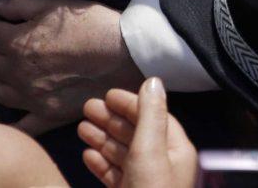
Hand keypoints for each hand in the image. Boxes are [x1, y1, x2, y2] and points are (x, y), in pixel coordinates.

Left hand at [0, 0, 142, 135]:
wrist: (127, 55)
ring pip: (0, 90)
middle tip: (10, 41)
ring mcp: (33, 98)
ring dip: (1, 77)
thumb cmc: (94, 25)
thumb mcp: (57, 4)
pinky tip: (12, 122)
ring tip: (12, 69)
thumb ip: (22, 3)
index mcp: (19, 44)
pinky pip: (24, 126)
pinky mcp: (49, 115)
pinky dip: (15, 125)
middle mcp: (19, 74)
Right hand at [79, 80, 196, 187]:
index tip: (107, 94)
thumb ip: (150, 115)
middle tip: (87, 107)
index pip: (154, 116)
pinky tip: (87, 155)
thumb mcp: (150, 151)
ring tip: (81, 127)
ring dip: (103, 139)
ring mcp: (145, 181)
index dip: (131, 103)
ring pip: (123, 154)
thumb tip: (153, 80)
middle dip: (111, 119)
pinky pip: (115, 175)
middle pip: (136, 133)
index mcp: (176, 150)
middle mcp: (163, 164)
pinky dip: (101, 163)